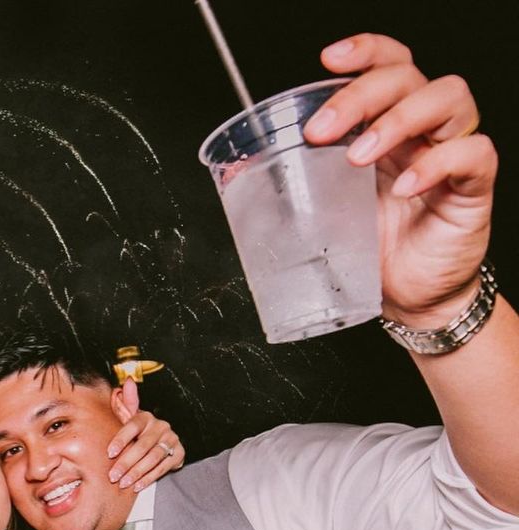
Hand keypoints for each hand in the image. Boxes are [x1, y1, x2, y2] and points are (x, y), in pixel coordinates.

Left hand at [107, 378, 184, 491]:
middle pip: (142, 446)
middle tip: (113, 476)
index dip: (121, 439)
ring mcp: (171, 439)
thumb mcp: (131, 417)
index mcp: (146, 417)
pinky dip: (149, 478)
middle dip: (126, 463)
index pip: (132, 426)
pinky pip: (163, 467)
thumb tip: (127, 382)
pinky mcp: (179, 453)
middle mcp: (161, 426)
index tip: (109, 453)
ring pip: (153, 458)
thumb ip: (126, 404)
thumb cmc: (140, 431)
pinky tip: (137, 486)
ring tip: (123, 483)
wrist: (162, 440)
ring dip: (137, 473)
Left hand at [305, 33, 493, 324]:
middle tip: (319, 132)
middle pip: (405, 77)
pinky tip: (404, 187)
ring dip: (397, 120)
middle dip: (359, 95)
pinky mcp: (472, 188)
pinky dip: (437, 163)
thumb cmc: (373, 252)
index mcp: (386, 129)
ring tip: (359, 157)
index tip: (327, 59)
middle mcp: (421, 133)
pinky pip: (472, 153)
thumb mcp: (325, 214)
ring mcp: (449, 154)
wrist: (409, 299)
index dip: (365, 51)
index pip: (387, 67)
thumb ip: (290, 187)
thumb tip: (235, 171)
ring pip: (447, 98)